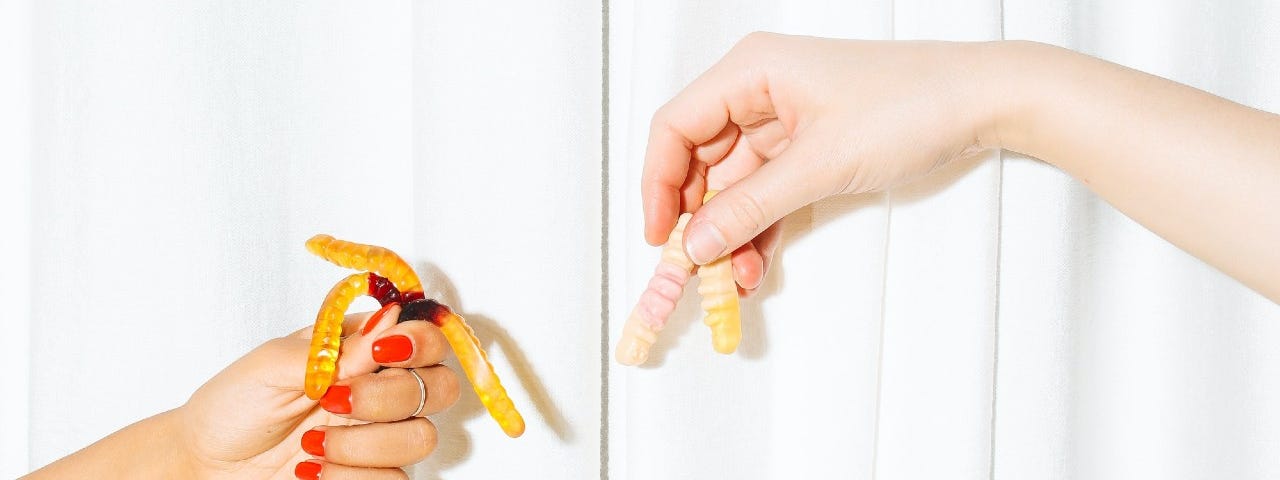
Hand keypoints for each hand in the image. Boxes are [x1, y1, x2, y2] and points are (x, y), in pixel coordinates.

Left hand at [26, 307, 460, 479]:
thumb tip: (390, 317)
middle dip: (392, 396)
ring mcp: (379, 435)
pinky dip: (352, 475)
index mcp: (363, 349)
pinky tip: (312, 469)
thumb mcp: (274, 365)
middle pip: (441, 387)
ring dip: (365, 443)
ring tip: (313, 444)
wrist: (206, 464)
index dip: (421, 342)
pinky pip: (397, 479)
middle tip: (337, 401)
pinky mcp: (371, 474)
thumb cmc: (232, 406)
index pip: (426, 337)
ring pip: (422, 437)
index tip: (383, 351)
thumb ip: (336, 347)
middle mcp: (381, 389)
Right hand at [643, 33, 1001, 287]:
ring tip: (734, 279)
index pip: (675, 126)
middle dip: (697, 219)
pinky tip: (756, 265)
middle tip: (695, 269)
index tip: (661, 235)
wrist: (982, 101)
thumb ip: (751, 206)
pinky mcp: (808, 147)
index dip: (658, 183)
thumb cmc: (911, 104)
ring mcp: (784, 120)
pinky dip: (759, 228)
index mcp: (751, 71)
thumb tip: (697, 242)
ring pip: (733, 185)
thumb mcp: (820, 164)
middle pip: (700, 160)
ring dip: (731, 233)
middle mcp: (759, 91)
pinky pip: (766, 192)